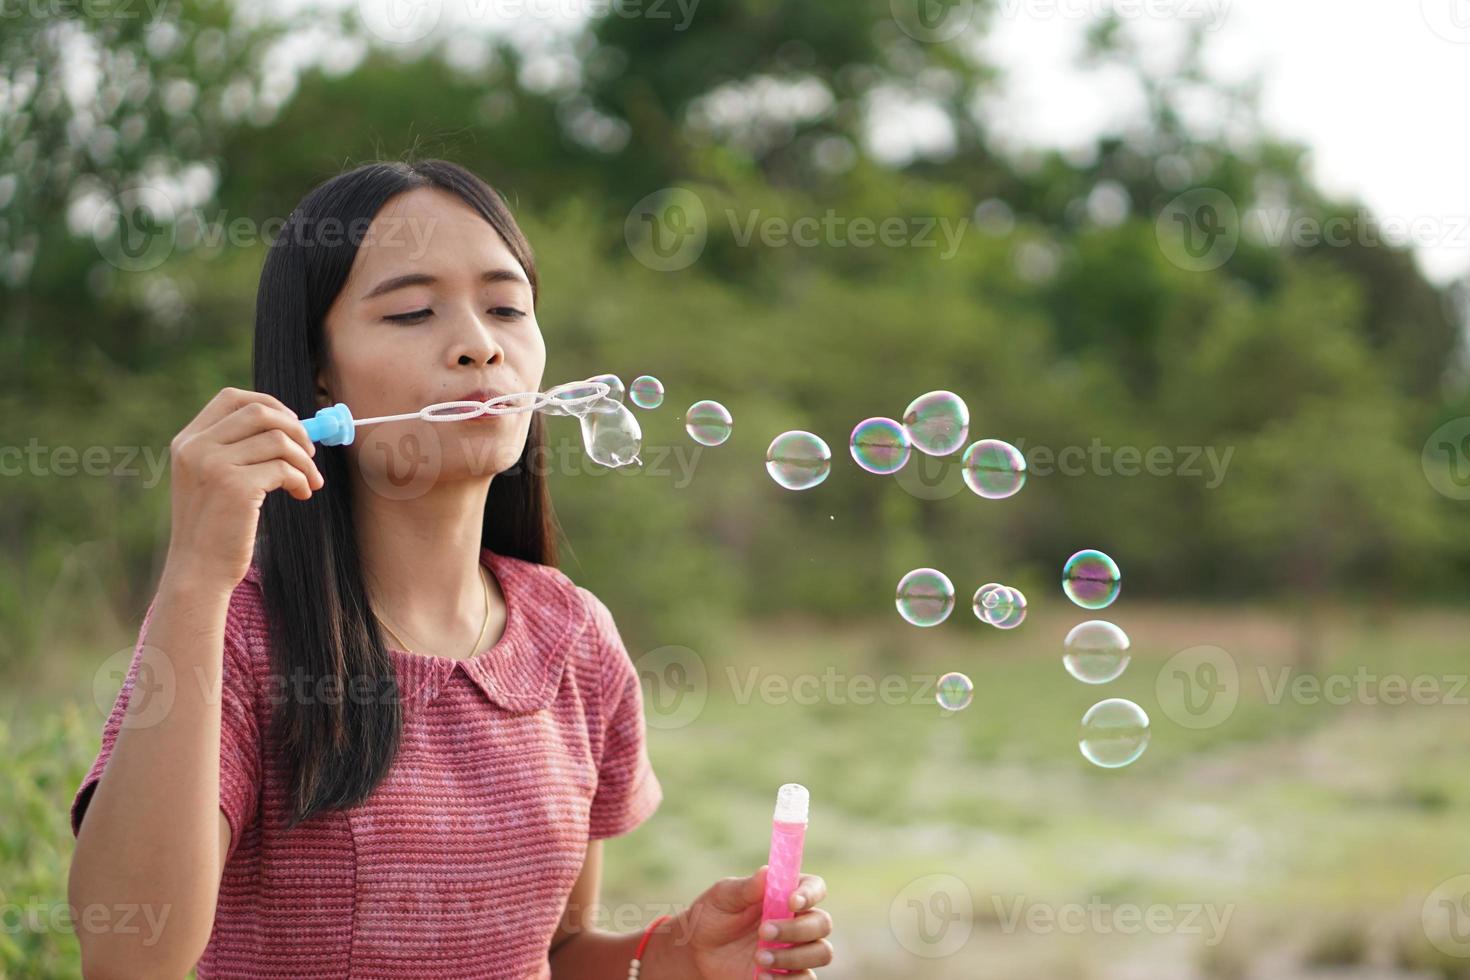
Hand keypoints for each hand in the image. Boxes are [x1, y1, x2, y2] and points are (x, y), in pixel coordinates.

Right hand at [164, 387, 323, 596]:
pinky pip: (284, 468)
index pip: (231, 398)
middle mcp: (196, 448)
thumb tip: (291, 425)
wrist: (198, 570)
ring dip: (304, 460)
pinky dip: (301, 479)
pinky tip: (301, 493)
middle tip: (310, 452)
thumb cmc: (215, 526)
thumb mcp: (212, 479)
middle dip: (295, 428)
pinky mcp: (236, 486)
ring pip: (278, 440)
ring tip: (309, 481)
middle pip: (259, 412)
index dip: (269, 404)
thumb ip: (235, 449)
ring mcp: (214, 465)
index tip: (292, 423)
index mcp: (187, 441)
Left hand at [667, 865, 832, 979]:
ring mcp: (797, 949)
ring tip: (759, 958)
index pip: (815, 887)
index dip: (810, 893)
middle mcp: (798, 921)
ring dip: (793, 957)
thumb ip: (746, 887)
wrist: (699, 953)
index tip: (791, 901)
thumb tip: (767, 872)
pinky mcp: (790, 976)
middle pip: (822, 923)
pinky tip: (762, 977)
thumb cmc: (713, 916)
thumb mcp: (723, 897)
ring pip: (821, 952)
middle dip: (797, 929)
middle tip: (763, 932)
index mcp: (786, 894)